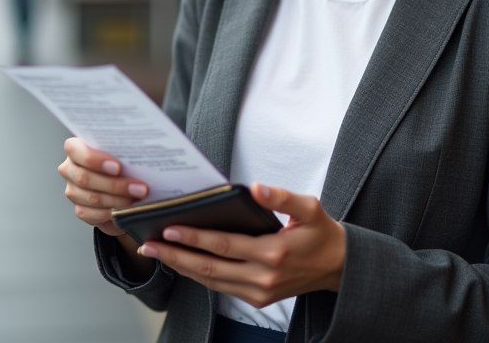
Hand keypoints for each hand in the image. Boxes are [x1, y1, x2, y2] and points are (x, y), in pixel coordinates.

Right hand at [59, 138, 149, 236]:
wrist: (122, 185)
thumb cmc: (122, 161)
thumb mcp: (121, 152)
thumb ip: (123, 150)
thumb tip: (143, 154)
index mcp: (76, 148)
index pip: (75, 150)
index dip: (95, 160)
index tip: (118, 167)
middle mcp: (70, 169)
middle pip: (85, 178)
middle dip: (115, 184)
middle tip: (139, 187)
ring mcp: (73, 190)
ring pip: (92, 198)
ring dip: (119, 200)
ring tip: (138, 198)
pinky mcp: (81, 209)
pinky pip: (93, 214)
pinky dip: (112, 212)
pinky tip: (126, 209)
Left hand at [136, 183, 344, 307]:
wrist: (339, 267)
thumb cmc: (321, 232)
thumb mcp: (309, 207)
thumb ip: (281, 196)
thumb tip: (254, 187)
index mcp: (274, 252)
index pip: (224, 245)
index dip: (195, 236)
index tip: (170, 227)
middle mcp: (263, 277)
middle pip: (210, 268)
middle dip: (176, 254)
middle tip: (149, 243)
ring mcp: (259, 292)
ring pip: (211, 282)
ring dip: (182, 267)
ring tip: (157, 252)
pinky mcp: (257, 299)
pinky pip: (221, 288)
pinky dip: (198, 276)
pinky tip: (182, 262)